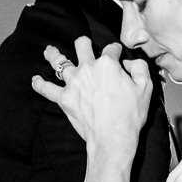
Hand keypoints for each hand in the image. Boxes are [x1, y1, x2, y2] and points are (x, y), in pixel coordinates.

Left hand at [31, 36, 151, 152]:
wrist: (112, 138)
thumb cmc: (130, 114)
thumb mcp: (146, 87)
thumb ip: (139, 68)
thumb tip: (130, 63)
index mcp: (107, 64)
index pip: (111, 49)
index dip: (116, 51)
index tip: (118, 55)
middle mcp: (87, 69)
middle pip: (82, 46)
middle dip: (84, 43)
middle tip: (84, 45)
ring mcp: (73, 83)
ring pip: (59, 62)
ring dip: (54, 55)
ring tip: (49, 51)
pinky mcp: (64, 99)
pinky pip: (47, 89)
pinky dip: (40, 84)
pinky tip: (35, 79)